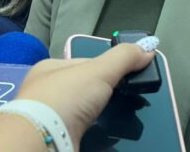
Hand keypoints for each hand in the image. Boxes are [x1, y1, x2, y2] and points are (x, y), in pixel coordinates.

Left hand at [16, 43, 154, 144]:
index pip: (86, 63)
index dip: (108, 67)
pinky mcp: (54, 138)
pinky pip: (77, 132)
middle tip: (125, 99)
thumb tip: (148, 48)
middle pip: (84, 89)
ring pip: (80, 113)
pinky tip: (101, 135)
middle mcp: (46, 93)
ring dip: (97, 116)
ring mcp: (48, 118)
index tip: (127, 76)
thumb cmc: (66, 97)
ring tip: (116, 119)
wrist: (41, 141)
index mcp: (50, 69)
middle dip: (103, 94)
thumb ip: (124, 57)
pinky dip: (91, 133)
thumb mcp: (100, 70)